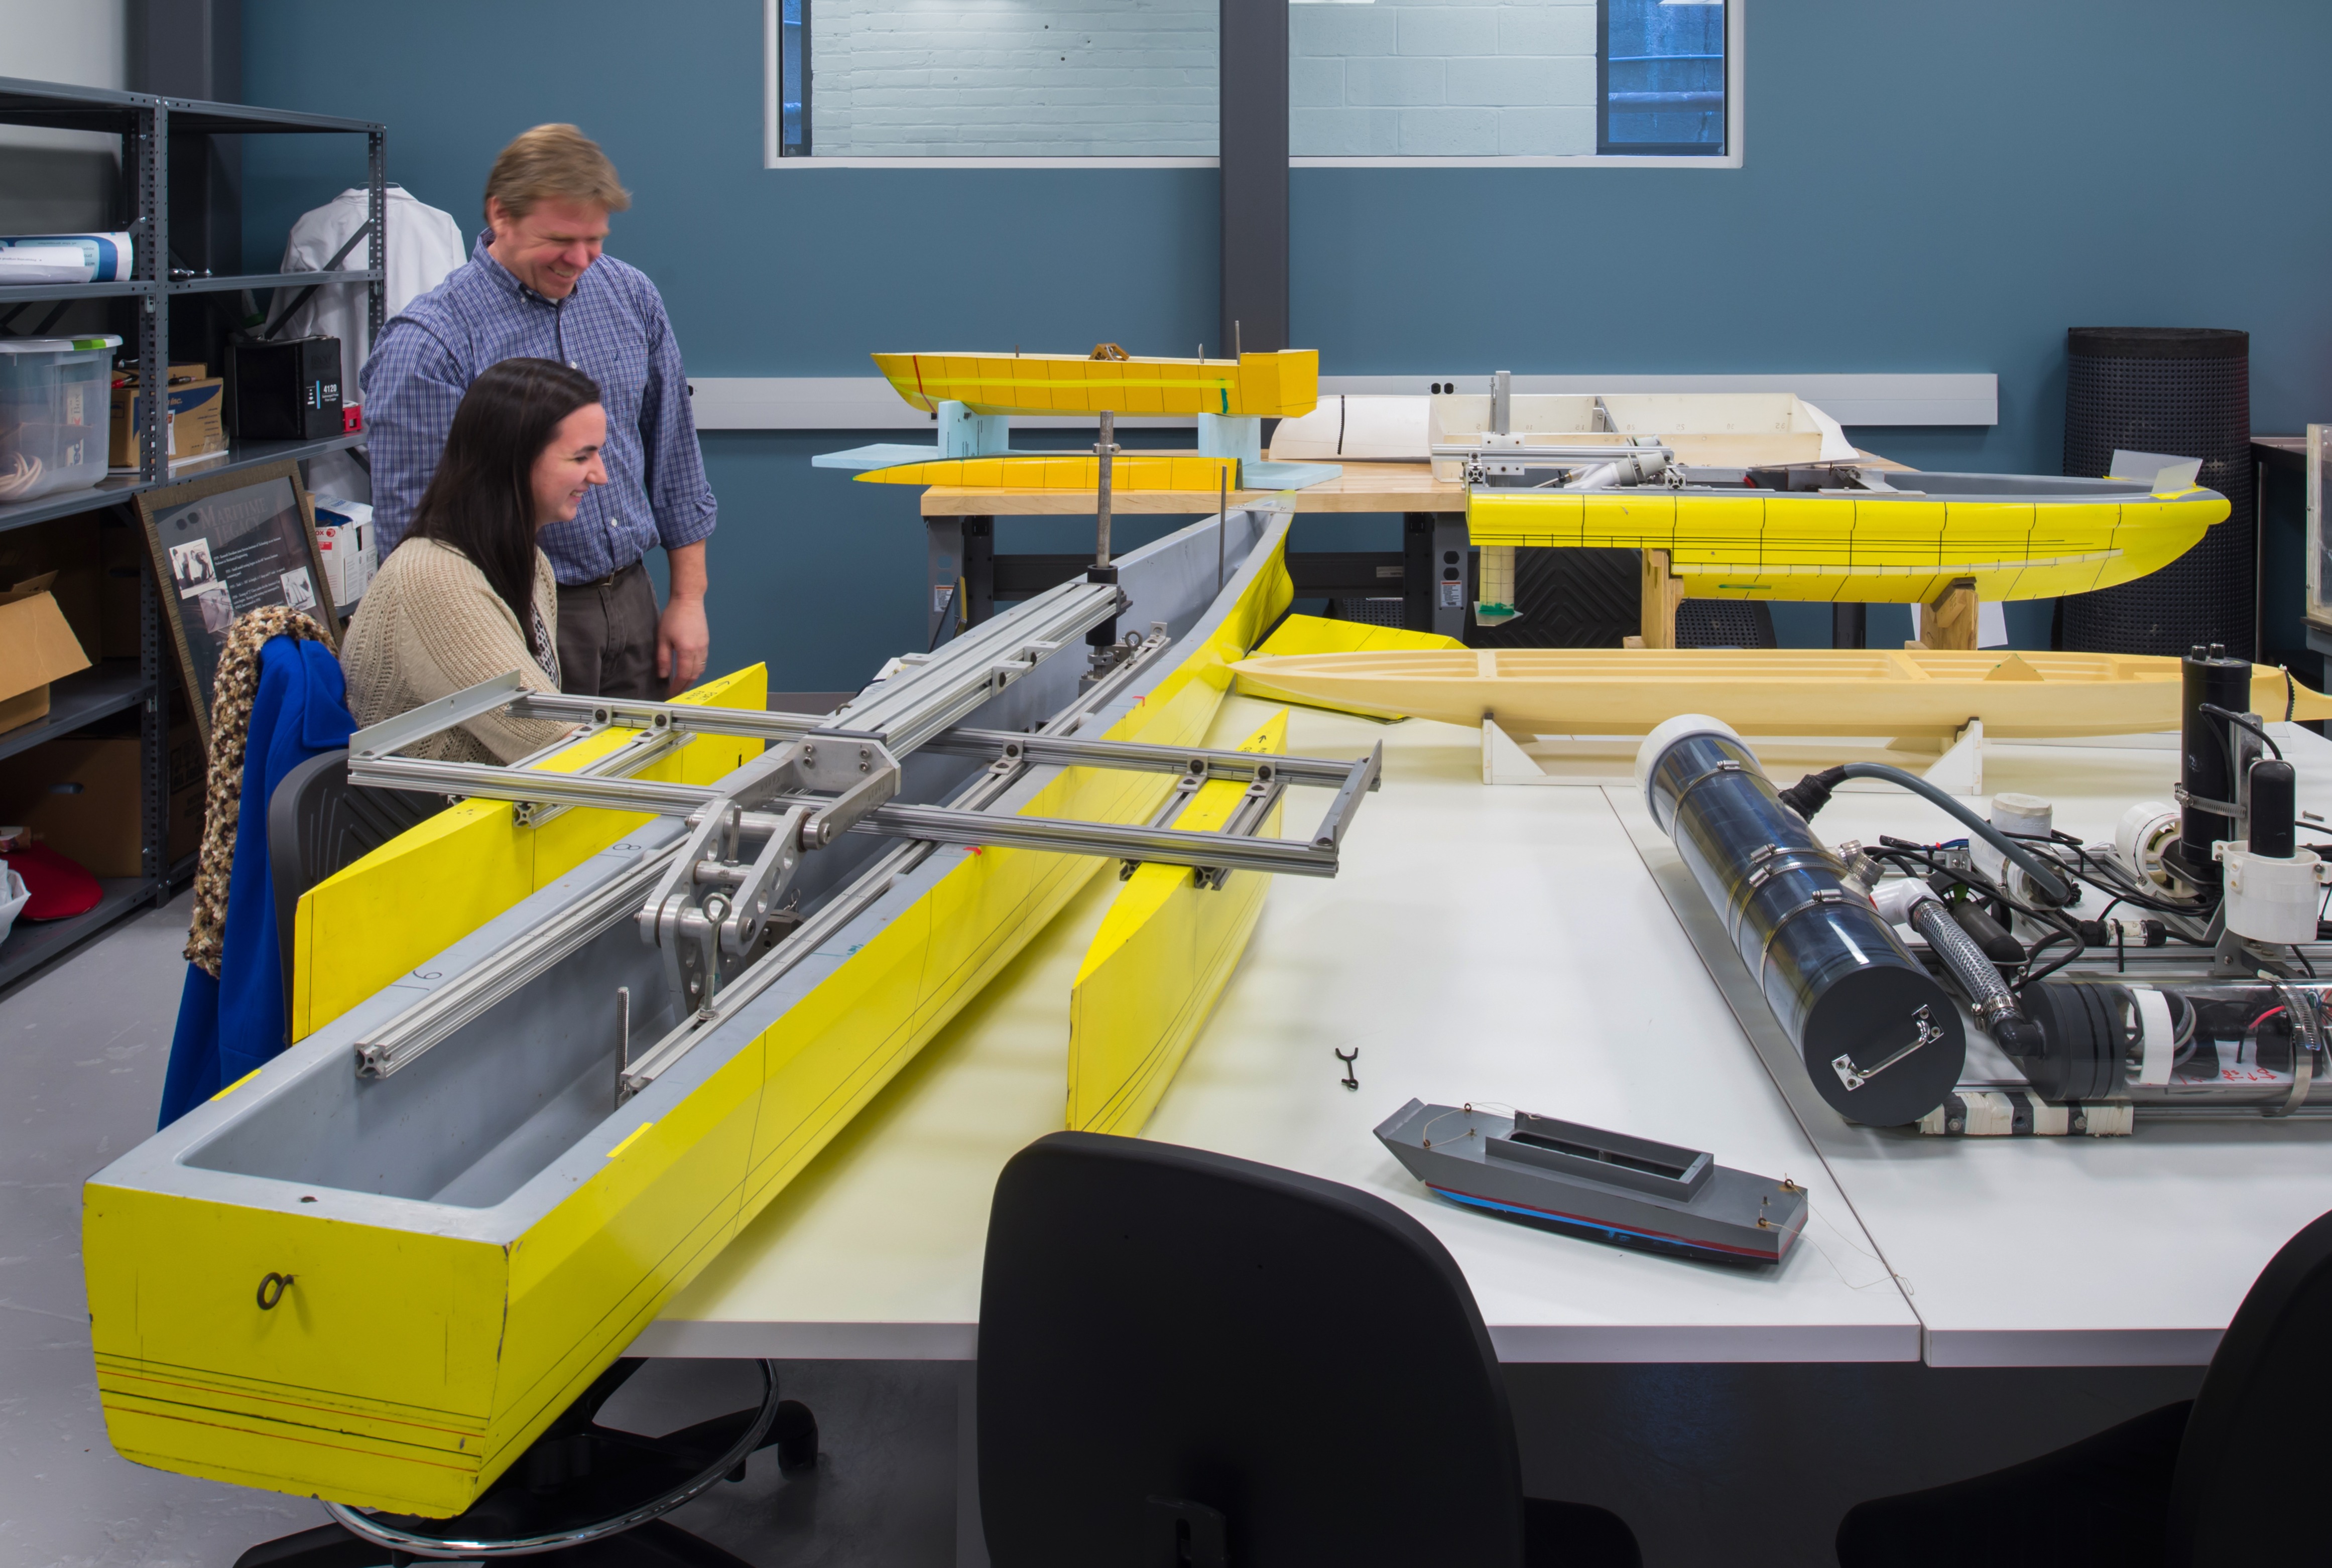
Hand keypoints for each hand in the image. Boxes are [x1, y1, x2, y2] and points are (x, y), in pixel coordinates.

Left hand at [657, 541, 710, 693]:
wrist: (688, 600)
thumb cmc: (673, 616)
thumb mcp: (663, 638)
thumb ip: (663, 658)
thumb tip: (663, 675)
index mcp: (687, 651)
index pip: (683, 676)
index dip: (677, 687)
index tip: (669, 693)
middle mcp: (698, 651)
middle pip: (694, 676)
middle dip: (685, 686)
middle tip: (675, 692)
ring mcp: (704, 647)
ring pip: (701, 670)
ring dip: (691, 679)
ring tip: (681, 683)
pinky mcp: (706, 642)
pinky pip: (703, 662)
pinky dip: (696, 670)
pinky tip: (689, 669)